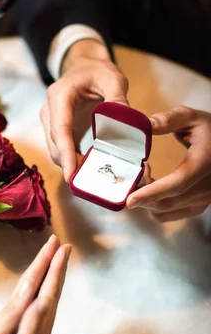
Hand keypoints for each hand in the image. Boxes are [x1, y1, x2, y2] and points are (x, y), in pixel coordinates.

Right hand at [41, 39, 128, 180]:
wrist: (84, 68)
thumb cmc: (97, 72)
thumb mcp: (113, 78)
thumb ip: (118, 99)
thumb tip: (127, 123)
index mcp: (60, 96)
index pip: (60, 129)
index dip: (65, 154)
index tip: (71, 175)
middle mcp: (49, 110)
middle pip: (55, 145)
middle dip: (69, 166)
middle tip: (90, 184)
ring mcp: (50, 122)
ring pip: (56, 151)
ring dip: (71, 166)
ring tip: (92, 178)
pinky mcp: (56, 131)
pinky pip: (62, 150)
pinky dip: (73, 161)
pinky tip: (89, 168)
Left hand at [127, 106, 210, 221]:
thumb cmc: (209, 131)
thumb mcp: (192, 117)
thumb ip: (169, 120)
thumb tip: (145, 125)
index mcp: (203, 163)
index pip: (177, 183)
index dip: (152, 193)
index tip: (130, 199)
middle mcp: (205, 187)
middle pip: (166, 202)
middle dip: (142, 195)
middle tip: (130, 178)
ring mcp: (203, 200)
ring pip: (165, 211)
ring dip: (146, 201)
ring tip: (142, 179)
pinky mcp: (198, 206)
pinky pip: (169, 215)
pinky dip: (154, 206)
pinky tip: (152, 189)